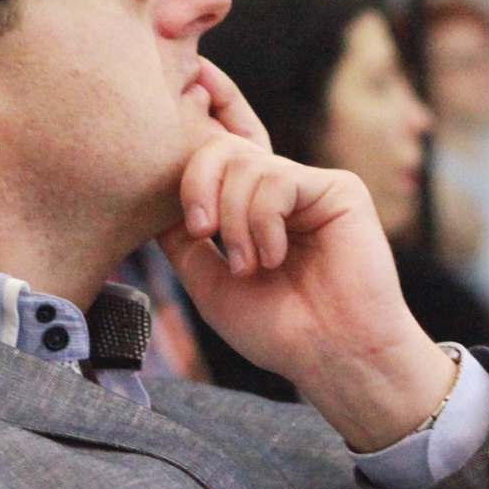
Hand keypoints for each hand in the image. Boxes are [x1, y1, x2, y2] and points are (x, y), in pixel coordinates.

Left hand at [159, 59, 452, 451]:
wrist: (332, 357)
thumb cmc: (276, 329)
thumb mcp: (207, 280)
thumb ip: (181, 236)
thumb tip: (151, 194)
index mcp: (248, 207)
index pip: (215, 153)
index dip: (199, 131)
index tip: (190, 141)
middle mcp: (277, 190)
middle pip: (220, 146)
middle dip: (198, 184)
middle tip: (203, 233)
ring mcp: (308, 186)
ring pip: (244, 163)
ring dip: (235, 222)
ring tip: (251, 267)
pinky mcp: (338, 189)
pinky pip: (277, 179)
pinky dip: (263, 222)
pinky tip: (276, 257)